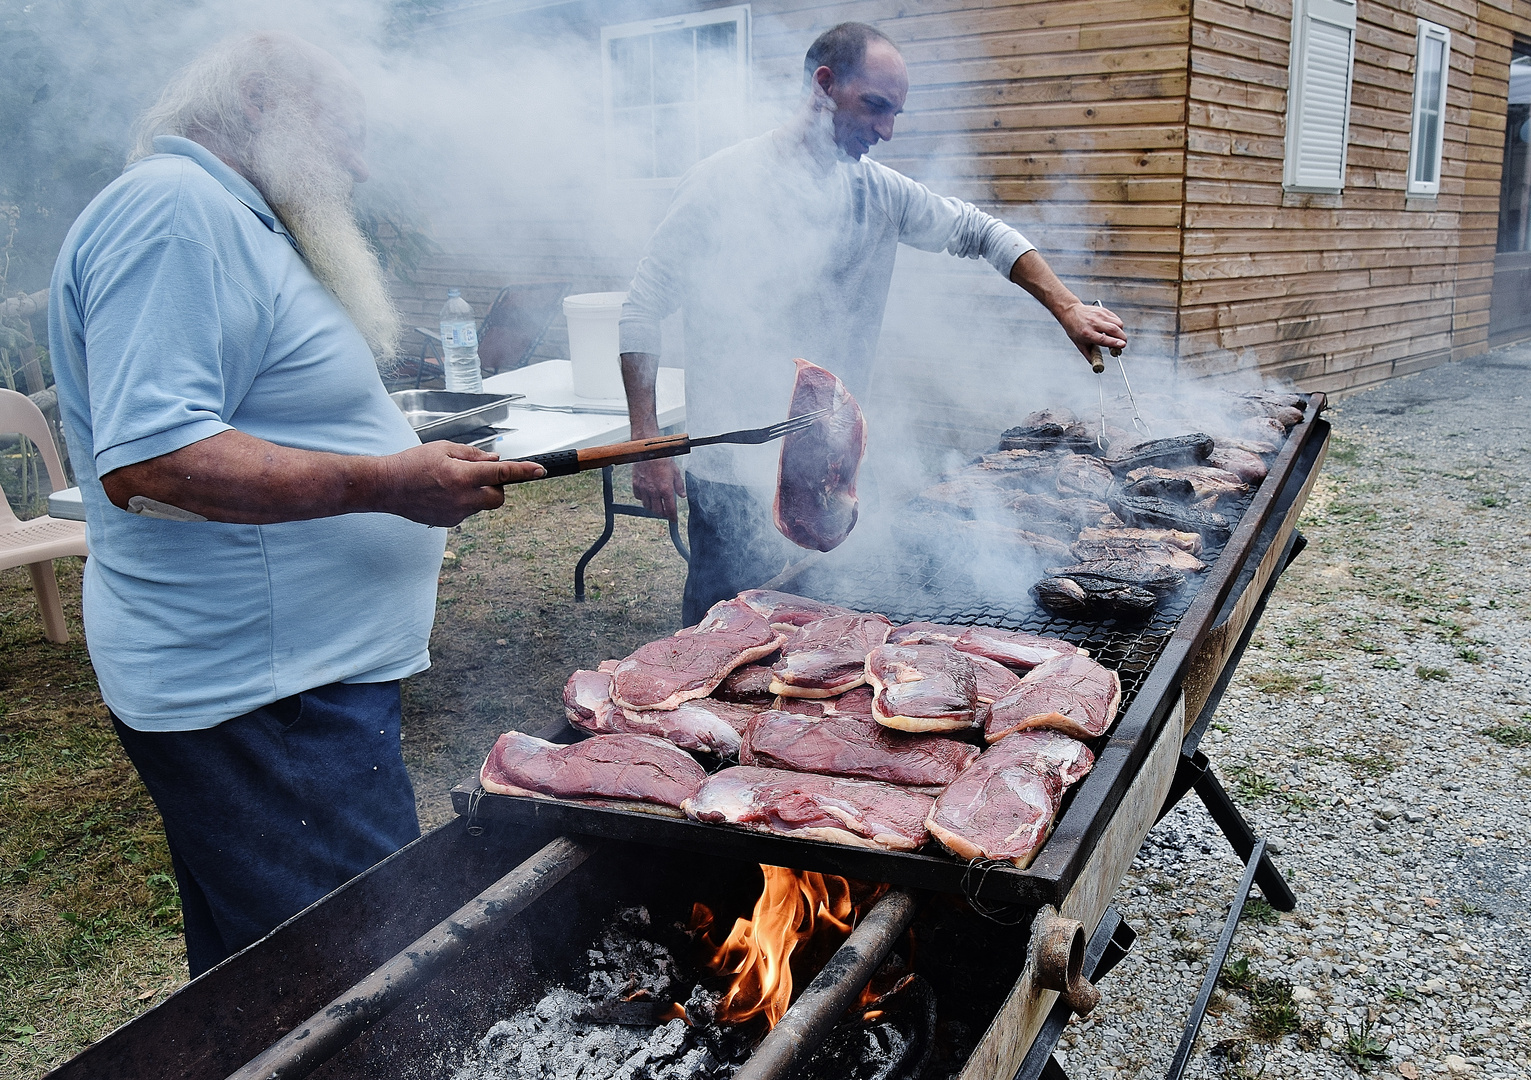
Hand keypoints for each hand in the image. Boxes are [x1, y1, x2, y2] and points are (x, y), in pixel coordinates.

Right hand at [379, 441, 544, 526]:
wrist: (386, 487)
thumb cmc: (411, 464)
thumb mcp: (444, 448)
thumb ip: (473, 455)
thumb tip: (494, 460)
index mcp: (462, 476)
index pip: (502, 473)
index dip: (524, 471)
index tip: (540, 470)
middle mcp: (462, 498)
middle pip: (498, 498)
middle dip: (496, 487)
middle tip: (480, 476)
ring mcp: (456, 514)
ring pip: (482, 505)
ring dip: (477, 494)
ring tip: (452, 483)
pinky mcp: (449, 523)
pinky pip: (467, 512)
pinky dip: (463, 502)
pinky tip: (443, 494)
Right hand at [632, 457, 685, 519]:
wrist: (648, 450)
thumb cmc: (662, 459)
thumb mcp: (675, 472)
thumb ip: (679, 485)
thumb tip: (682, 495)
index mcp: (666, 489)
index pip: (670, 509)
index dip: (672, 517)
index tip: (674, 520)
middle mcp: (654, 491)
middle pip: (657, 511)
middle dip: (663, 514)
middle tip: (666, 512)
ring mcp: (644, 489)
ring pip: (647, 506)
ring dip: (653, 507)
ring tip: (657, 504)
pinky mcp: (636, 484)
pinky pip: (638, 497)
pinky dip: (642, 499)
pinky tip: (646, 495)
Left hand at [1059, 301, 1126, 363]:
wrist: (1070, 312)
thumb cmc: (1074, 329)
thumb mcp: (1079, 344)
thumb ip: (1089, 355)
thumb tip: (1097, 366)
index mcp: (1087, 333)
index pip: (1103, 339)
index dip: (1114, 343)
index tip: (1122, 346)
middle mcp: (1094, 323)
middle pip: (1113, 330)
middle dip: (1122, 338)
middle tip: (1123, 344)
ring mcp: (1099, 315)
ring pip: (1117, 323)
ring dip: (1121, 332)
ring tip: (1118, 337)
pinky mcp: (1103, 310)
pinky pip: (1116, 318)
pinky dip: (1118, 325)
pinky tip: (1114, 329)